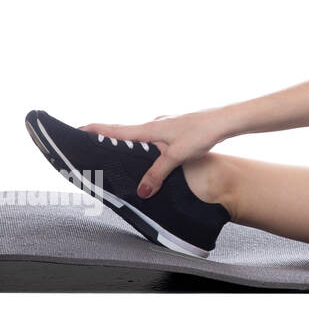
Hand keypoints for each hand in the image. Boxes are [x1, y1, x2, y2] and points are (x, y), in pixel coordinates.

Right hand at [77, 111, 225, 199]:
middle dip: (110, 140)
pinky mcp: (178, 129)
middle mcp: (155, 124)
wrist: (226, 120)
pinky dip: (148, 146)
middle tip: (93, 146)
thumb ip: (157, 174)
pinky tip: (153, 155)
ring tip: (120, 155)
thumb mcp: (176, 157)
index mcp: (149, 129)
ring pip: (142, 137)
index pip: (116, 130)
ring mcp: (167, 126)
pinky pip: (156, 139)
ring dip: (131, 144)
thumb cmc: (202, 132)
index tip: (77, 129)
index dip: (96, 131)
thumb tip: (142, 191)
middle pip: (126, 133)